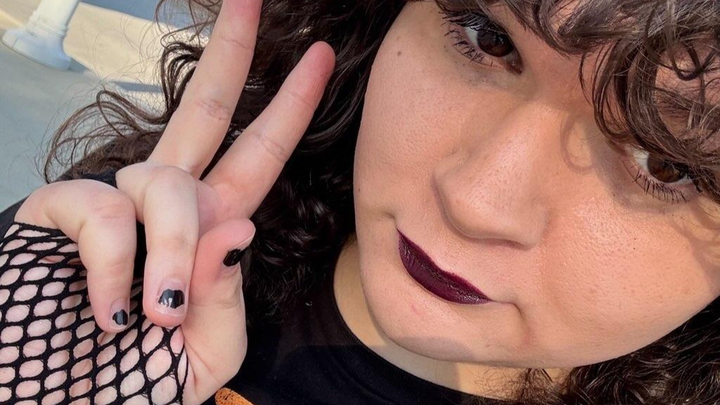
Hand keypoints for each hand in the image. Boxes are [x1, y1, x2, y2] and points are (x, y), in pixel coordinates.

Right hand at [12, 0, 335, 400]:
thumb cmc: (134, 385)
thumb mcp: (205, 353)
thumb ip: (227, 299)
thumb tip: (237, 225)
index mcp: (209, 230)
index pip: (258, 155)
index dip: (288, 108)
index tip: (319, 58)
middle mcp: (164, 204)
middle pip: (203, 111)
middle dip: (230, 53)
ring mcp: (112, 202)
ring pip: (166, 183)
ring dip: (169, 252)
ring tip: (155, 314)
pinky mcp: (57, 211)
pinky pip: (105, 212)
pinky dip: (116, 267)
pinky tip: (111, 308)